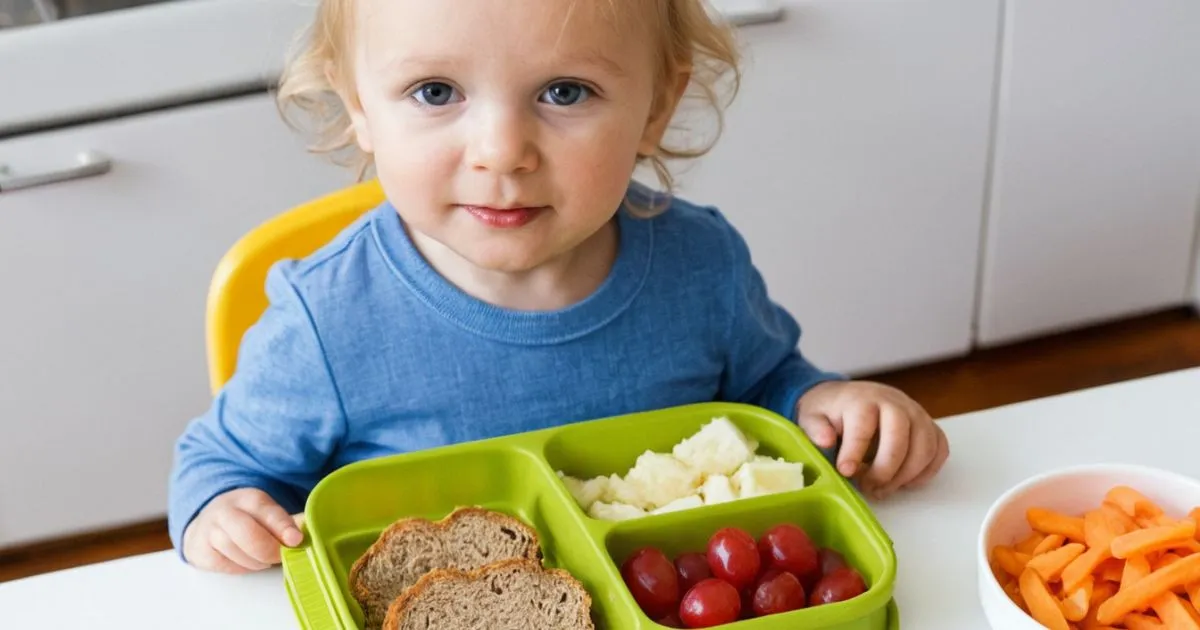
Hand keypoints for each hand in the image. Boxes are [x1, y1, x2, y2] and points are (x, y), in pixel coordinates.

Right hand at [182, 488, 303, 573]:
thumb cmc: (246, 519)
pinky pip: (226, 565)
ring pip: (238, 553)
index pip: (268, 512)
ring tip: (263, 558)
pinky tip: (246, 561)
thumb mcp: (267, 513)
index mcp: (250, 498)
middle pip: (250, 536)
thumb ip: (289, 522)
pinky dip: (241, 568)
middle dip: (270, 551)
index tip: (296, 540)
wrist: (206, 522)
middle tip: (280, 556)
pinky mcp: (200, 550)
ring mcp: (210, 530)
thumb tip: (315, 530)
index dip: (283, 528)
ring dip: (257, 562)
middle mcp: (227, 510)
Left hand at [795, 380, 948, 499]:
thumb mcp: (812, 417)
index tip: (845, 471)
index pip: (864, 425)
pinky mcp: (928, 426)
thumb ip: (815, 429)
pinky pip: (939, 449)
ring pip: (925, 447)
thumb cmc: (829, 412)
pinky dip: (926, 471)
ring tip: (883, 489)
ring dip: (906, 475)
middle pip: (901, 437)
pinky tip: (905, 482)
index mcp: (863, 400)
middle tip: (868, 488)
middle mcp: (895, 403)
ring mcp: (916, 414)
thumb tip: (825, 440)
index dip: (855, 452)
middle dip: (885, 469)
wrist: (846, 397)